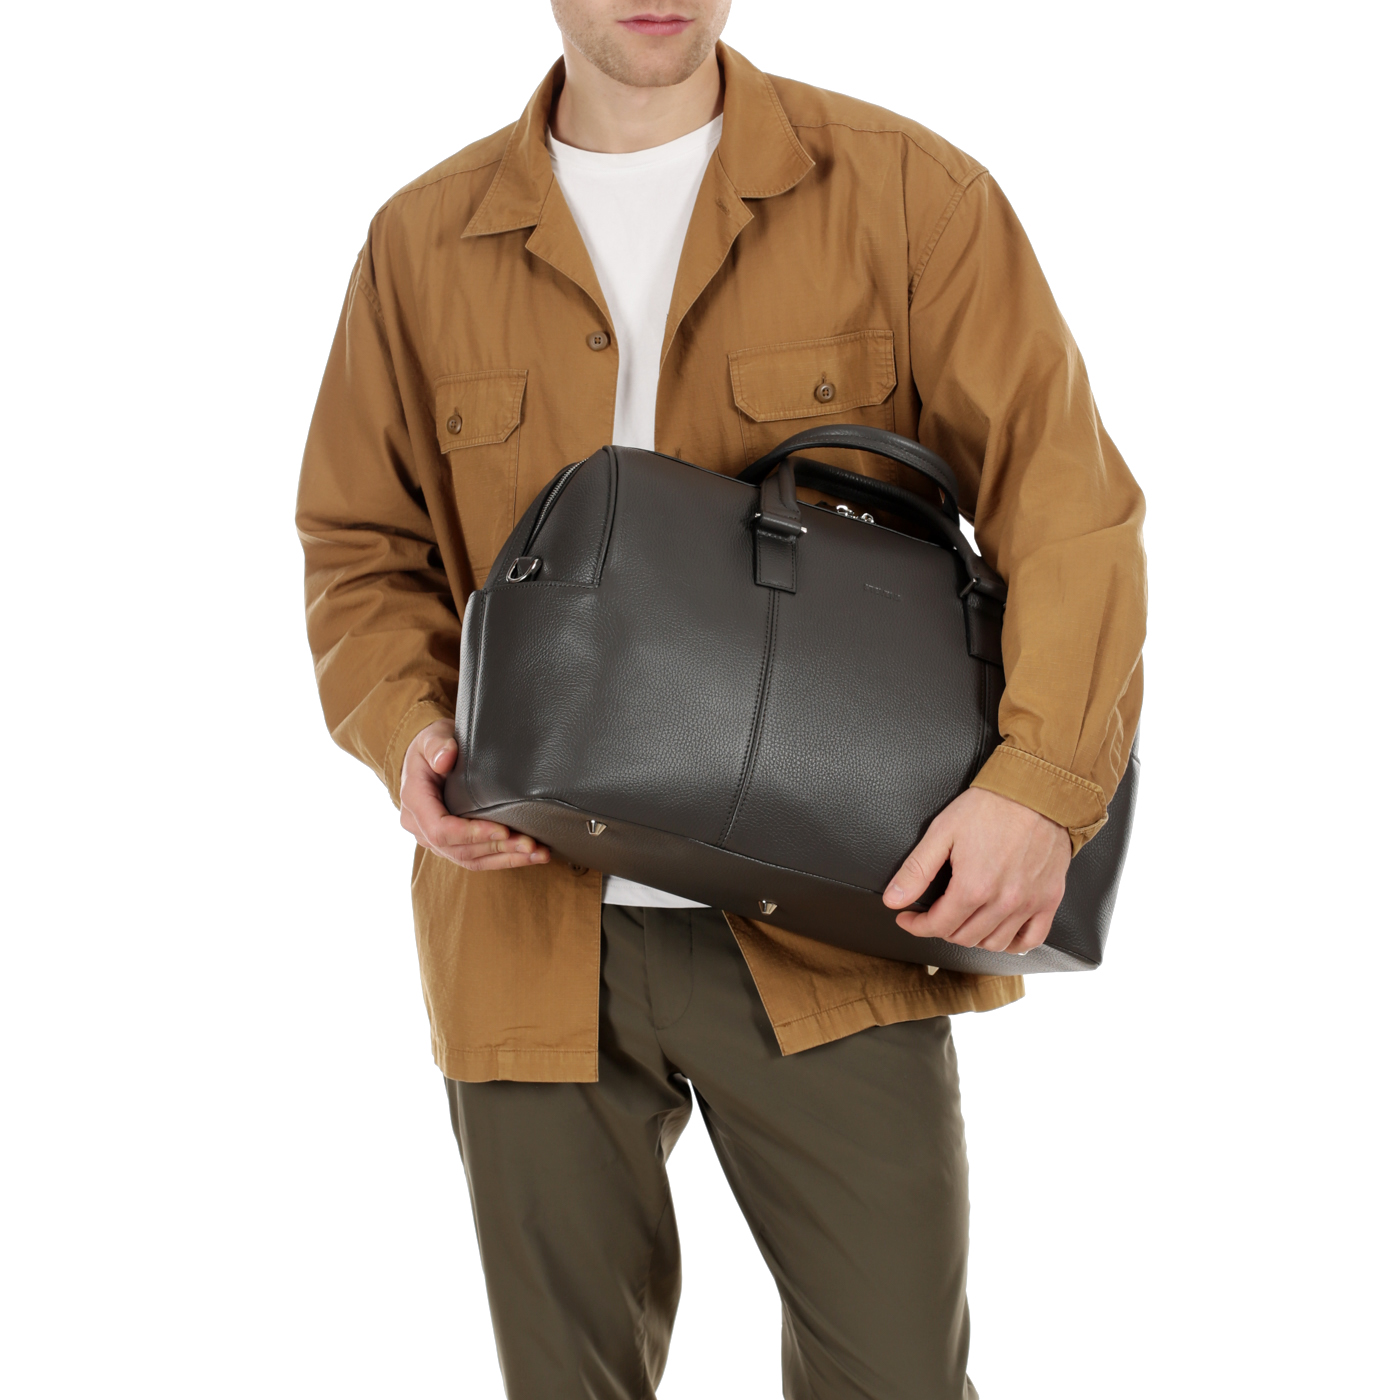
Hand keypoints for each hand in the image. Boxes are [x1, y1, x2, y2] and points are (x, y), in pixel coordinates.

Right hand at [398, 719, 550, 870]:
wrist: (428, 757)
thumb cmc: (432, 746)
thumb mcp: (432, 737)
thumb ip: (437, 745)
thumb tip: (445, 759)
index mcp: (414, 802)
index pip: (440, 830)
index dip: (472, 834)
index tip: (503, 830)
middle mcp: (419, 826)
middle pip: (459, 850)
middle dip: (497, 848)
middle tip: (530, 844)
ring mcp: (433, 839)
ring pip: (470, 859)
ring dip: (506, 858)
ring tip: (537, 853)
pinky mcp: (450, 844)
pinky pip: (475, 858)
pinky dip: (503, 859)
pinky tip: (529, 856)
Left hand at [882, 788, 1069, 954]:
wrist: (1035, 791)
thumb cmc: (990, 806)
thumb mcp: (942, 832)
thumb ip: (916, 870)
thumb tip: (893, 900)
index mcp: (973, 887)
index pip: (938, 926)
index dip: (916, 925)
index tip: (908, 918)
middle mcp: (1002, 902)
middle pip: (964, 938)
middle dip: (941, 929)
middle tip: (934, 915)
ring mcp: (1028, 903)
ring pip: (994, 943)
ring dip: (973, 938)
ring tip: (963, 921)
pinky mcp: (1049, 899)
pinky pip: (1032, 939)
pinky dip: (1013, 943)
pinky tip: (1000, 932)